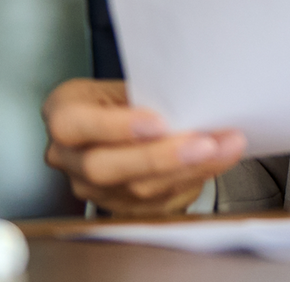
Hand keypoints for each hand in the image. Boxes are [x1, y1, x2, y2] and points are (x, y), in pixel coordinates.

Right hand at [42, 78, 246, 215]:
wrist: (126, 122)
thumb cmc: (124, 97)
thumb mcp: (126, 82)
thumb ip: (146, 92)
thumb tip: (190, 95)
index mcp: (64, 113)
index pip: (74, 124)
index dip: (115, 127)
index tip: (159, 122)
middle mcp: (69, 156)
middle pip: (104, 167)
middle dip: (160, 157)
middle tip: (204, 143)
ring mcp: (91, 187)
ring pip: (136, 188)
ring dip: (189, 169)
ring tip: (225, 148)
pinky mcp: (118, 206)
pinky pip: (157, 201)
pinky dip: (193, 178)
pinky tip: (218, 160)